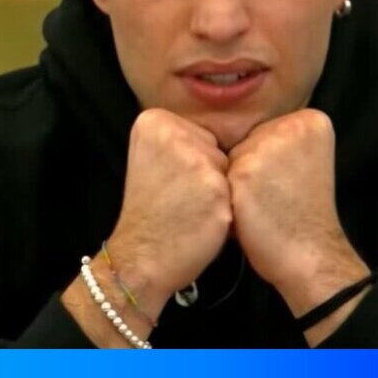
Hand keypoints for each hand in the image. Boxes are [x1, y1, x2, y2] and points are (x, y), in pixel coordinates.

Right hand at [104, 109, 233, 318]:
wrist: (140, 256)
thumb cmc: (151, 212)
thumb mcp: (152, 159)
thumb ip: (181, 140)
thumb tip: (226, 135)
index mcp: (154, 121)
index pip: (202, 135)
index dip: (193, 163)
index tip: (168, 182)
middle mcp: (174, 133)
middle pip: (217, 149)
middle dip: (208, 175)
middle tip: (180, 198)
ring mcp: (196, 160)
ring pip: (230, 169)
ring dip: (220, 192)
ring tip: (192, 210)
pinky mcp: (215, 187)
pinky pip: (238, 191)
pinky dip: (227, 209)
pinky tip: (203, 221)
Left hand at [228, 109, 369, 340]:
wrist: (310, 255)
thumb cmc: (300, 216)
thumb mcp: (300, 164)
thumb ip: (275, 143)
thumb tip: (226, 138)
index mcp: (311, 121)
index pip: (264, 133)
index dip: (266, 164)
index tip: (289, 185)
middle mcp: (292, 125)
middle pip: (245, 142)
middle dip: (248, 171)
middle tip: (273, 198)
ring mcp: (267, 145)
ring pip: (228, 159)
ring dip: (234, 185)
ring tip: (259, 207)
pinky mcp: (244, 169)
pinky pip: (217, 177)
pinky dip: (225, 199)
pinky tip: (245, 214)